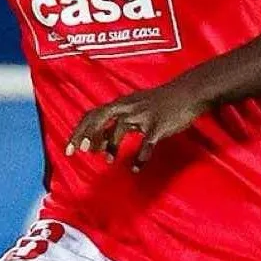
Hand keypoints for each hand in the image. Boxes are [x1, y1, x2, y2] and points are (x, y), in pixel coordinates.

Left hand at [65, 77, 208, 170]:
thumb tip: (97, 144)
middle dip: (86, 135)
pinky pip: (146, 143)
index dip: (79, 131)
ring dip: (112, 146)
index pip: (92, 114)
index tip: (70, 149)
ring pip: (120, 128)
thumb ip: (117, 123)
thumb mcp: (136, 108)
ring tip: (109, 162)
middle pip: (99, 117)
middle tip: (77, 152)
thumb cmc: (161, 103)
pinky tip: (135, 168)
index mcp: (121, 103)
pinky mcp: (159, 124)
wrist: (189, 92)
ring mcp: (144, 114)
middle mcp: (128, 106)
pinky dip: (140, 157)